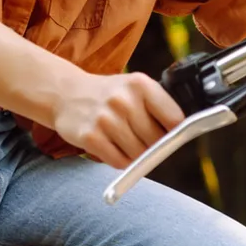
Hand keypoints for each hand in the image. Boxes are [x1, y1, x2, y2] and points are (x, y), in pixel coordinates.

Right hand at [52, 72, 186, 168]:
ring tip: (125, 141)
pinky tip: (113, 147)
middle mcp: (123, 100)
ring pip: (138, 154)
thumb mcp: (135, 88)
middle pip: (156, 140)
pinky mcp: (90, 137)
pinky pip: (118, 161)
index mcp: (140, 84)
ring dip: (136, 156)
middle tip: (143, 140)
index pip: (174, 119)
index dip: (175, 133)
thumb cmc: (109, 95)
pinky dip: (121, 161)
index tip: (170, 136)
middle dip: (154, 146)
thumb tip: (179, 139)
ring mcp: (105, 119)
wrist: (67, 94)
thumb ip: (158, 107)